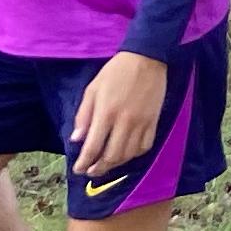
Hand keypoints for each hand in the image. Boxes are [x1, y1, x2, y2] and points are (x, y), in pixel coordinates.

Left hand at [71, 51, 170, 178]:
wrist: (146, 59)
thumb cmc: (115, 72)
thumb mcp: (92, 89)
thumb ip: (83, 116)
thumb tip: (77, 140)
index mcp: (106, 113)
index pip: (93, 147)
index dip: (84, 162)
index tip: (78, 169)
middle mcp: (124, 122)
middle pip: (111, 155)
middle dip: (99, 168)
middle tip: (91, 171)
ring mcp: (141, 123)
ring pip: (128, 154)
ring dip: (116, 164)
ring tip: (106, 165)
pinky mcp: (153, 121)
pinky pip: (145, 146)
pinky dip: (134, 155)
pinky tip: (126, 154)